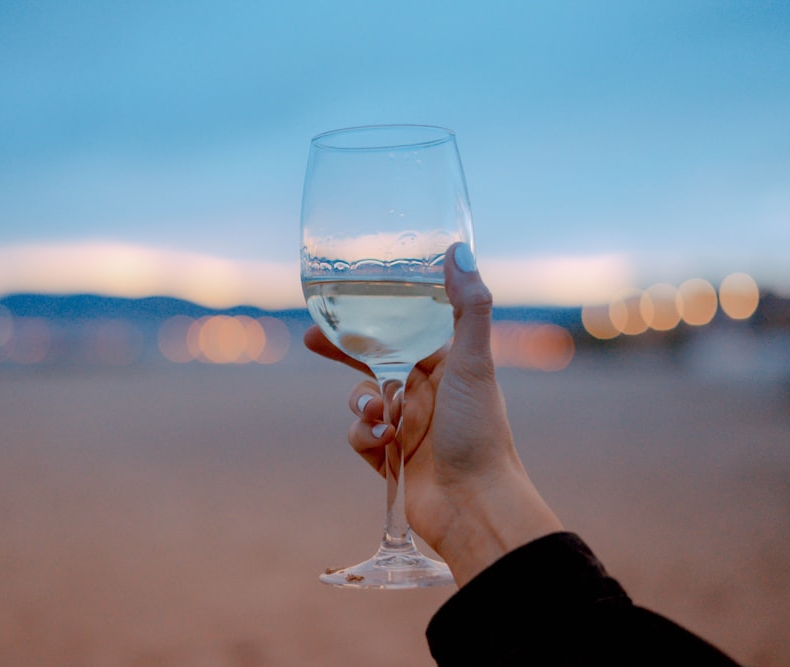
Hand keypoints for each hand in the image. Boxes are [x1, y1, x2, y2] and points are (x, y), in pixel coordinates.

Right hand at [305, 243, 561, 585]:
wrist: (475, 505)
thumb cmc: (479, 431)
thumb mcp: (473, 362)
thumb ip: (469, 306)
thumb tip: (456, 248)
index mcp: (446, 366)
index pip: (401, 330)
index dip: (371, 316)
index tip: (343, 303)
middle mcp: (426, 393)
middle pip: (371, 362)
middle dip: (342, 353)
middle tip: (310, 340)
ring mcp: (408, 427)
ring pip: (361, 402)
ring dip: (360, 406)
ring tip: (378, 417)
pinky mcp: (392, 459)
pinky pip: (360, 438)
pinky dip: (364, 438)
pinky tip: (382, 445)